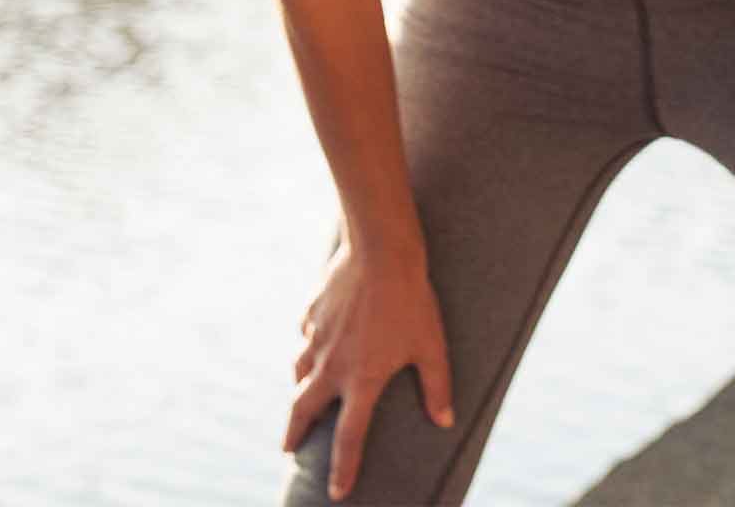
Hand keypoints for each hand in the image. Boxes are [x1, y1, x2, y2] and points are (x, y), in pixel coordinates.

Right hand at [284, 233, 458, 501]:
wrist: (380, 250)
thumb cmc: (412, 300)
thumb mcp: (431, 346)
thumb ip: (437, 386)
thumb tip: (446, 422)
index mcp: (361, 380)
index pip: (349, 437)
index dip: (343, 469)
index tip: (337, 493)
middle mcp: (331, 366)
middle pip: (302, 411)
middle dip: (293, 434)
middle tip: (288, 450)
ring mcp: (316, 339)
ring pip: (298, 373)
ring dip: (299, 390)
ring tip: (302, 398)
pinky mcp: (310, 314)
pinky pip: (305, 338)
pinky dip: (308, 347)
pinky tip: (316, 342)